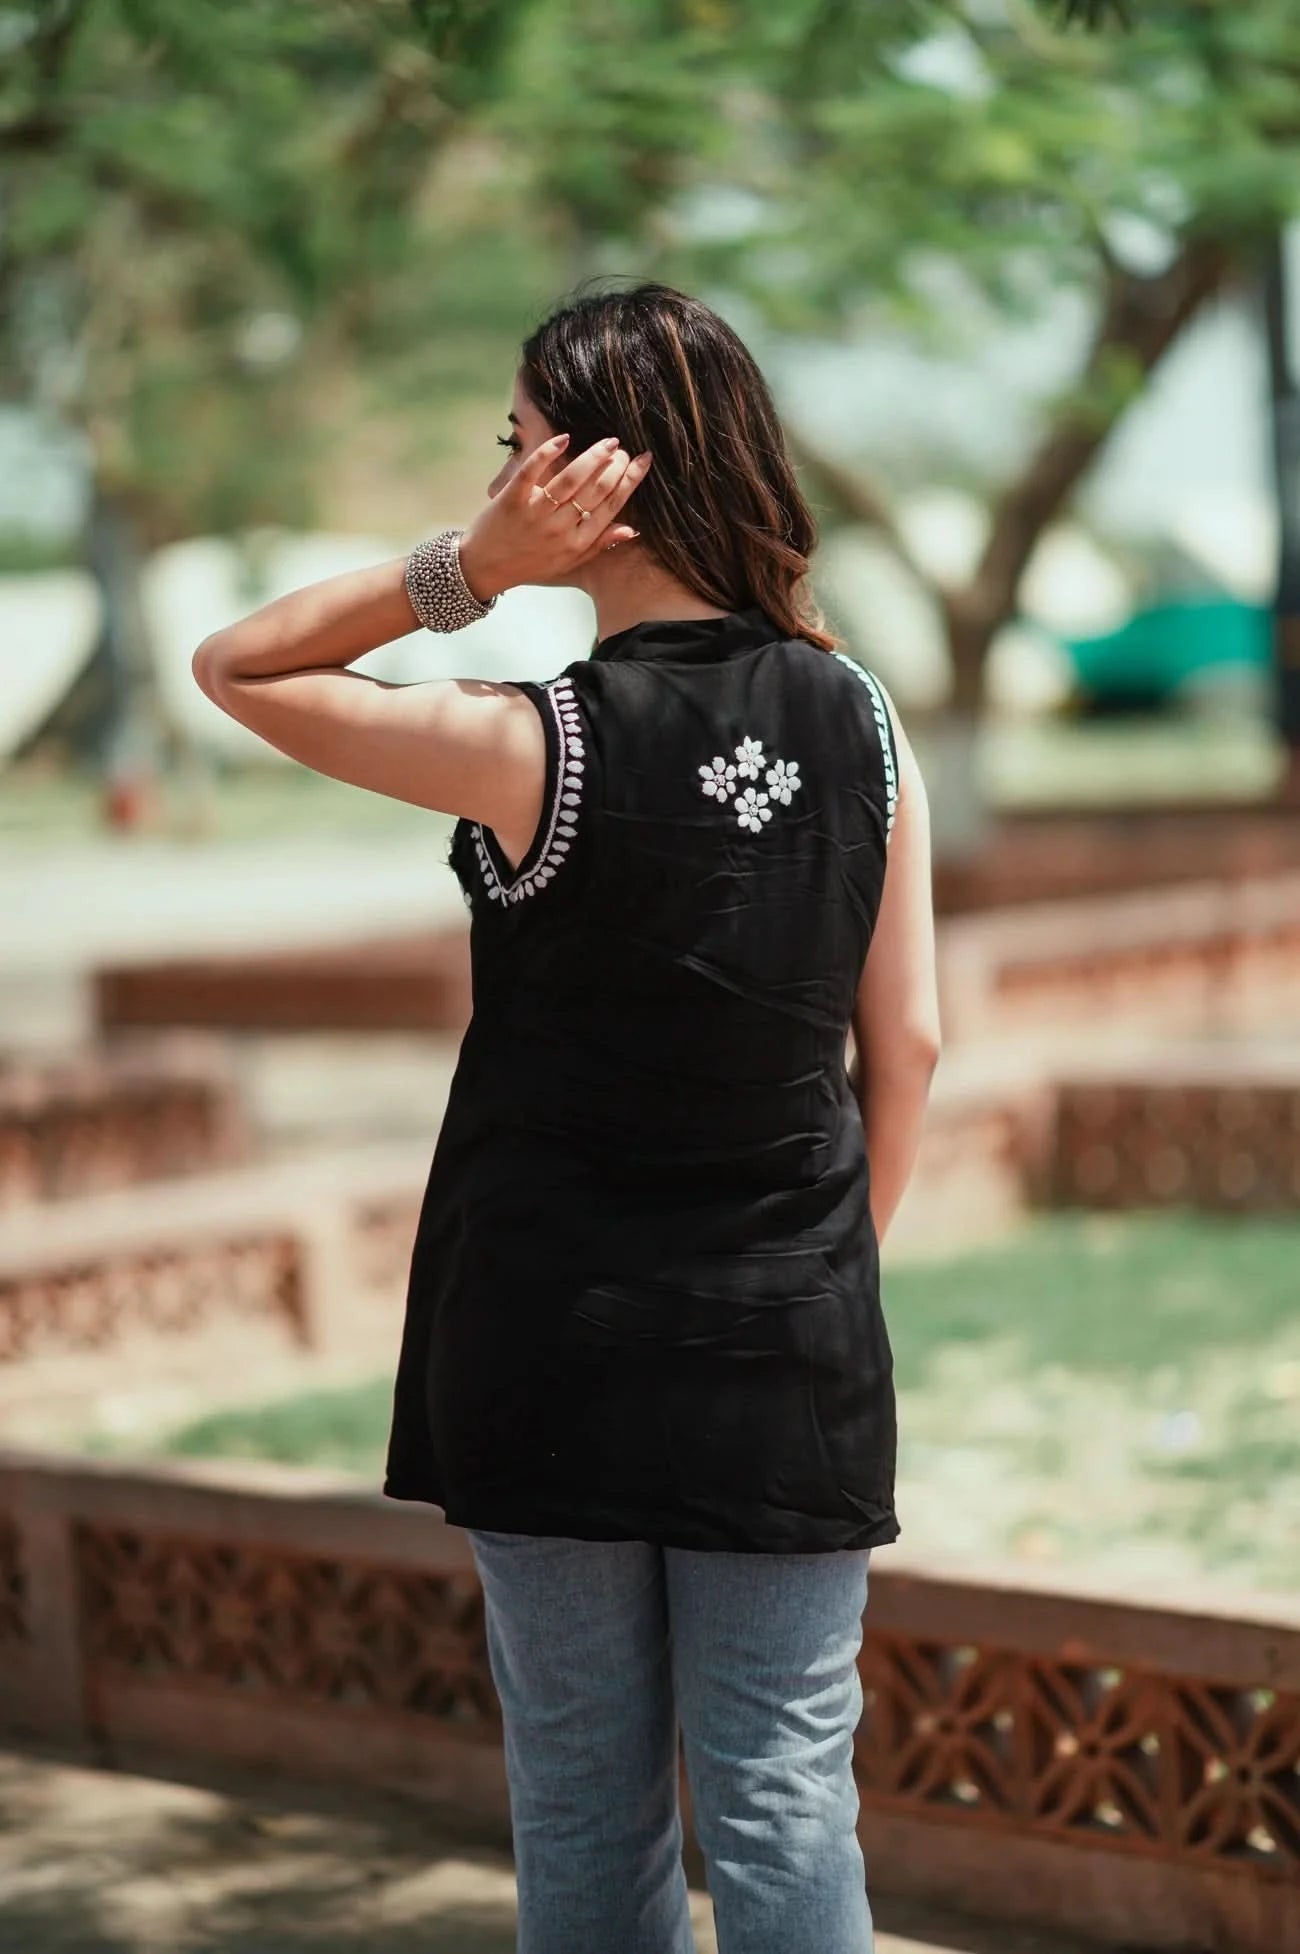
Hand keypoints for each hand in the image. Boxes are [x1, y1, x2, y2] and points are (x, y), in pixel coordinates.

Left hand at [458, 434, 652, 601]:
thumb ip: (599, 544)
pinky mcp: (512, 500)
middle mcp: (561, 529)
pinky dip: (548, 453)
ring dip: (592, 457)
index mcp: (578, 542)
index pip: (611, 506)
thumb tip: (632, 529)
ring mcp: (536, 513)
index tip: (642, 460)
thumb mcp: (569, 562)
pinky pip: (532, 472)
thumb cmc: (529, 565)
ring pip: (571, 479)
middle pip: (596, 490)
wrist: (483, 569)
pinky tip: (564, 439)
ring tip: (607, 443)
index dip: (630, 480)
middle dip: (615, 465)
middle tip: (622, 448)